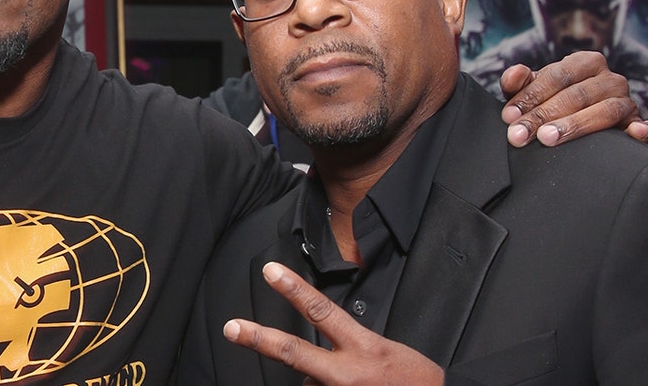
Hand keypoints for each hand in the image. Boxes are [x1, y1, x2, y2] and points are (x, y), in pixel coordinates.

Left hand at [223, 262, 443, 385]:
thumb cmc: (414, 381)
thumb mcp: (382, 350)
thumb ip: (346, 347)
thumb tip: (315, 361)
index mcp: (363, 348)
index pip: (321, 310)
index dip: (293, 289)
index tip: (271, 271)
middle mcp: (346, 375)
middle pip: (292, 352)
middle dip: (258, 338)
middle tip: (233, 328)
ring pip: (308, 384)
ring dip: (320, 383)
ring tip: (354, 384)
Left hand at [498, 51, 647, 147]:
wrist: (579, 119)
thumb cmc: (553, 101)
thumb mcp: (535, 90)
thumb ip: (520, 82)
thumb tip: (514, 74)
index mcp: (586, 62)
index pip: (559, 75)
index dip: (532, 95)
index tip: (510, 116)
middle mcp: (610, 79)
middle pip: (577, 95)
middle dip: (544, 116)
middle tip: (520, 135)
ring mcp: (627, 101)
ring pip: (605, 111)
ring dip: (576, 125)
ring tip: (548, 138)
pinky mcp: (639, 125)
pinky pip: (646, 126)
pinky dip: (643, 128)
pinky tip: (635, 133)